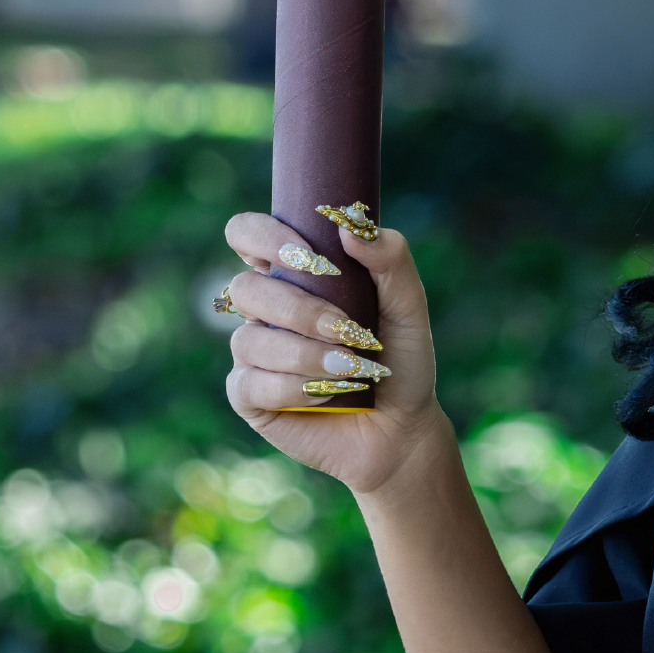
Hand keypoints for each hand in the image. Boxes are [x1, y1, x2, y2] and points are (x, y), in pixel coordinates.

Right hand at [220, 209, 448, 495]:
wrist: (403, 428)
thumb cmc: (400, 360)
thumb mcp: (408, 306)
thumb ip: (390, 258)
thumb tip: (348, 224)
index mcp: (293, 276)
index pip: (246, 234)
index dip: (262, 236)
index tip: (305, 255)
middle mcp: (264, 310)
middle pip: (245, 288)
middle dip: (299, 309)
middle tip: (346, 328)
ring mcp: (253, 353)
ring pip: (250, 339)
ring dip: (306, 354)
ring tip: (351, 368)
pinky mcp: (248, 396)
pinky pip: (250, 383)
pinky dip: (294, 388)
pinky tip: (328, 393)